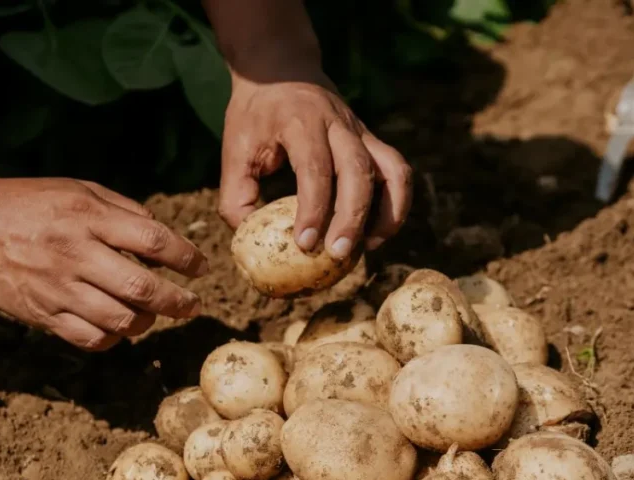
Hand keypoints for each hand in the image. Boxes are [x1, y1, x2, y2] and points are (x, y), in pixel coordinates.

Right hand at [0, 177, 207, 350]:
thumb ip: (125, 210)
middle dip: (177, 301)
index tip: (201, 267)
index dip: (185, 257)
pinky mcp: (43, 314)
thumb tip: (164, 236)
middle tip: (193, 305)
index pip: (152, 241)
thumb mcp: (81, 189)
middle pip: (141, 288)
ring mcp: (58, 288)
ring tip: (153, 314)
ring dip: (147, 321)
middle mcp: (76, 254)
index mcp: (88, 218)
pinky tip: (119, 328)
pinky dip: (113, 339)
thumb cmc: (32, 203)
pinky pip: (90, 339)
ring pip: (119, 320)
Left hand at [219, 76, 412, 258]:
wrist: (281, 70)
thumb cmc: (256, 116)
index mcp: (300, 121)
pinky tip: (379, 232)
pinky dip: (397, 203)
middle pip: (358, 170)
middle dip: (352, 217)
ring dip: (388, 211)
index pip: (315, 167)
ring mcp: (361, 131)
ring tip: (371, 245)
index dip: (313, 209)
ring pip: (390, 169)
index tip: (304, 243)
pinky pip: (398, 172)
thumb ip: (236, 194)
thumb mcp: (235, 148)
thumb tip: (249, 239)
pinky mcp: (373, 142)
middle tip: (338, 254)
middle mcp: (338, 123)